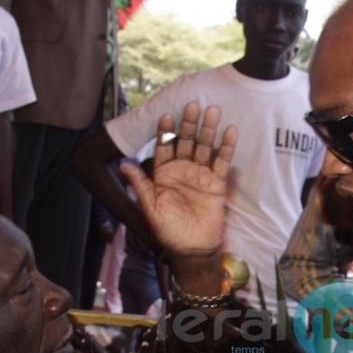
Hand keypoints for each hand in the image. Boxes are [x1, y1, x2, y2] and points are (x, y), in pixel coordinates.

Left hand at [117, 102, 235, 258]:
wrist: (192, 248)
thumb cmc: (169, 230)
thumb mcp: (150, 209)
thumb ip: (140, 186)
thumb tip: (122, 165)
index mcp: (163, 174)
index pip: (164, 147)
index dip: (165, 131)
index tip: (165, 114)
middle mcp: (182, 170)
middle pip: (185, 141)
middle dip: (189, 124)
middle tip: (193, 104)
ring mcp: (200, 175)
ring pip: (204, 147)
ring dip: (208, 129)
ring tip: (212, 111)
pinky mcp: (217, 183)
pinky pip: (222, 162)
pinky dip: (226, 147)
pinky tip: (230, 131)